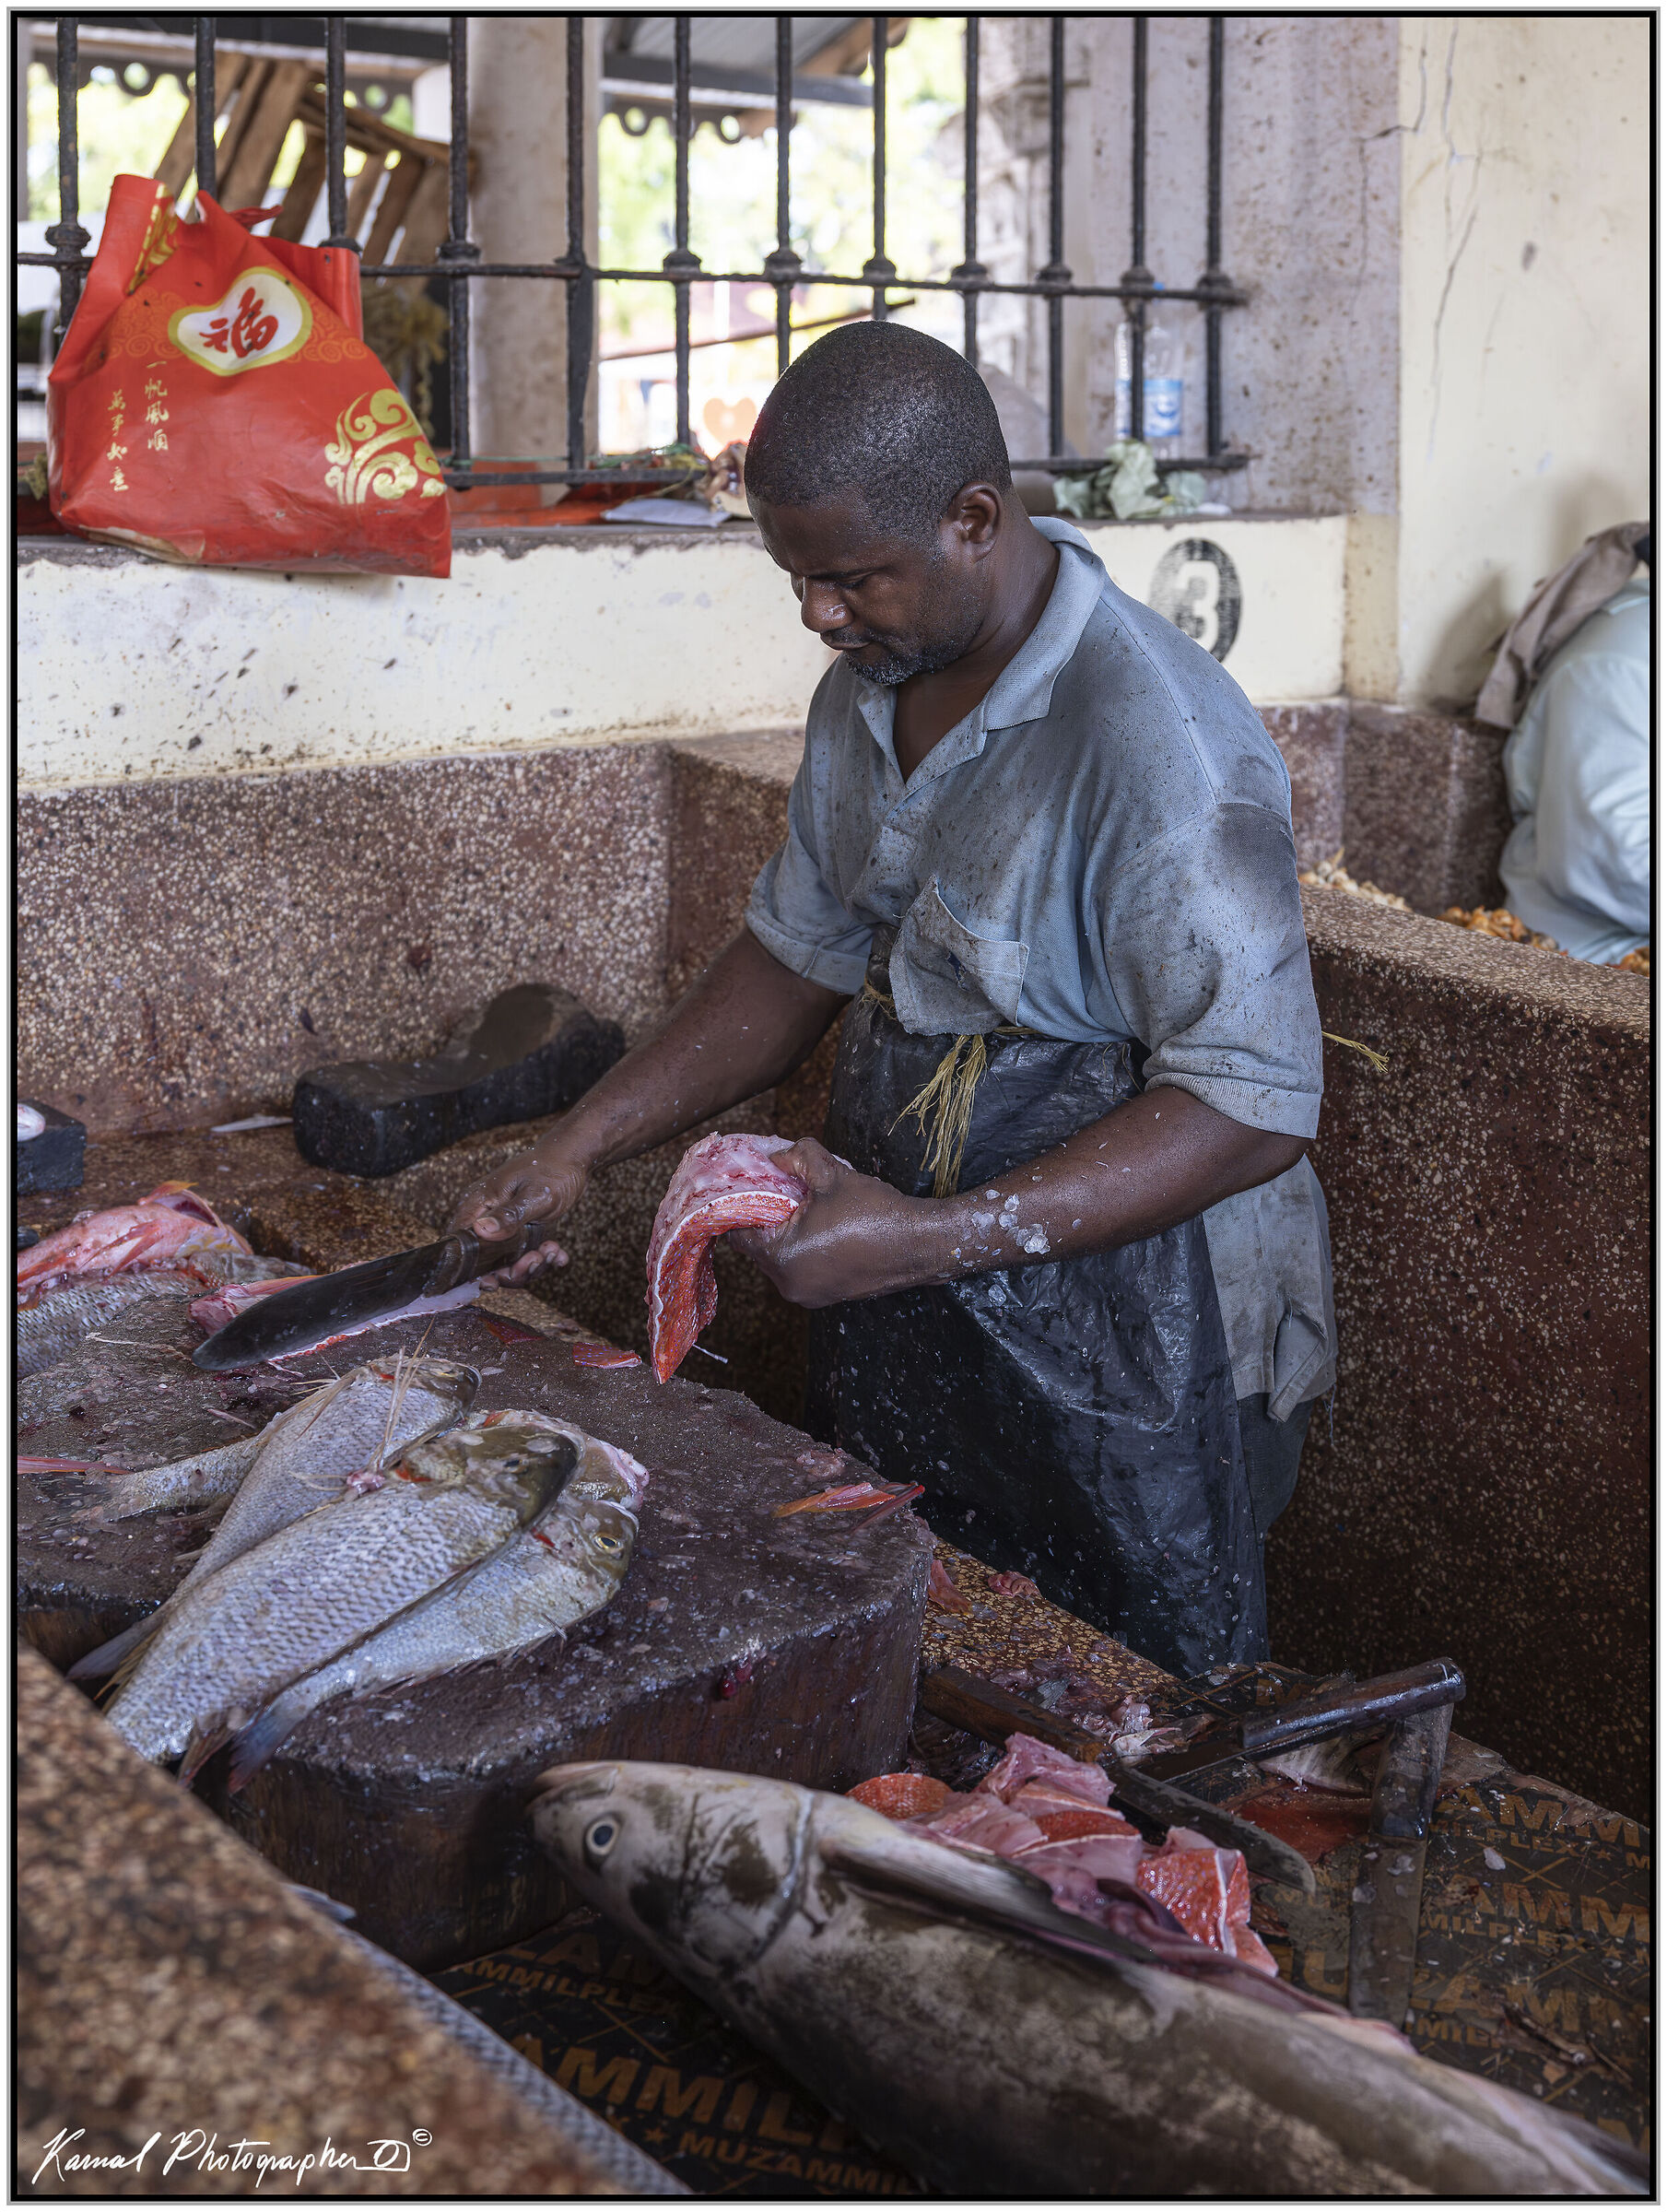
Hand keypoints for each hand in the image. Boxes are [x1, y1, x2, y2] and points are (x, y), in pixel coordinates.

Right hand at [448, 1143, 583, 1285]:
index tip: (493, 1281)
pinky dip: (543, 1260)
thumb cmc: (552, 1169)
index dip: (472, 1270)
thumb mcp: (534, 1195)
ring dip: (531, 1265)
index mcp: (478, 1205)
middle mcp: (485, 1218)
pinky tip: (560, 1255)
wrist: (573, 1158)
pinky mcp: (520, 1232)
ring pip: (507, 1262)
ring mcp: (503, 1227)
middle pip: (485, 1261)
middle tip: (536, 1259)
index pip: (460, 1245)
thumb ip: (508, 1215)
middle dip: (511, 1270)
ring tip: (553, 1250)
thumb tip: (481, 1230)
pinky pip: (525, 1255)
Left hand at [729, 1137, 929, 1307]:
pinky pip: (801, 1269)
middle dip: (766, 1218)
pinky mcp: (828, 1296)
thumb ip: (798, 1158)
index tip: (750, 1187)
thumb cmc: (875, 1213)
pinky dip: (803, 1249)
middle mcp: (790, 1284)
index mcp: (783, 1257)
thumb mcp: (831, 1175)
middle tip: (780, 1192)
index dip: (741, 1206)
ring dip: (785, 1234)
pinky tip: (823, 1227)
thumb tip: (776, 1156)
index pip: (739, 1233)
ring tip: (805, 1208)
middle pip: (759, 1247)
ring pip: (780, 1259)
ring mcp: (810, 1295)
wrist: (921, 1244)